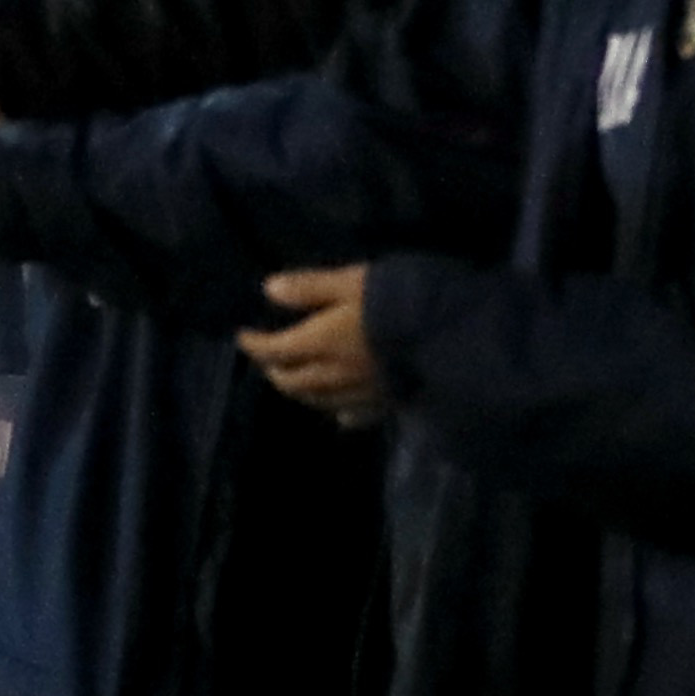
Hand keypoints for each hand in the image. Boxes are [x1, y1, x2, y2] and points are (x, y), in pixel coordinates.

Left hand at [239, 265, 386, 424]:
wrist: (451, 337)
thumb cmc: (398, 301)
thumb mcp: (352, 281)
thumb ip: (310, 288)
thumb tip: (268, 289)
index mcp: (319, 344)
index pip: (274, 350)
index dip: (254, 344)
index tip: (243, 336)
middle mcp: (333, 375)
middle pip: (291, 381)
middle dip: (274, 370)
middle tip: (267, 360)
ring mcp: (359, 394)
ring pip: (317, 400)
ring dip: (299, 391)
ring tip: (294, 381)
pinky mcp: (386, 404)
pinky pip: (352, 414)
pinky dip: (337, 410)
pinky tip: (339, 410)